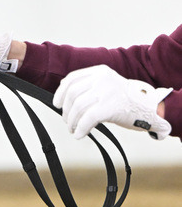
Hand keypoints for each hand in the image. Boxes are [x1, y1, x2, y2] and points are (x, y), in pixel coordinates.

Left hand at [54, 64, 171, 139]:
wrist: (149, 108)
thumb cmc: (126, 99)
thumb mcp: (108, 84)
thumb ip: (90, 86)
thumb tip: (66, 98)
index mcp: (99, 71)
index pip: (72, 78)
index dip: (61, 92)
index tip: (56, 103)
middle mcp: (101, 79)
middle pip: (73, 93)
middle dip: (66, 110)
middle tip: (67, 121)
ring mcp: (105, 92)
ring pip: (78, 106)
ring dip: (72, 121)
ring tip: (73, 129)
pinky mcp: (110, 108)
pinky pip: (88, 118)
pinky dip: (80, 128)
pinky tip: (79, 135)